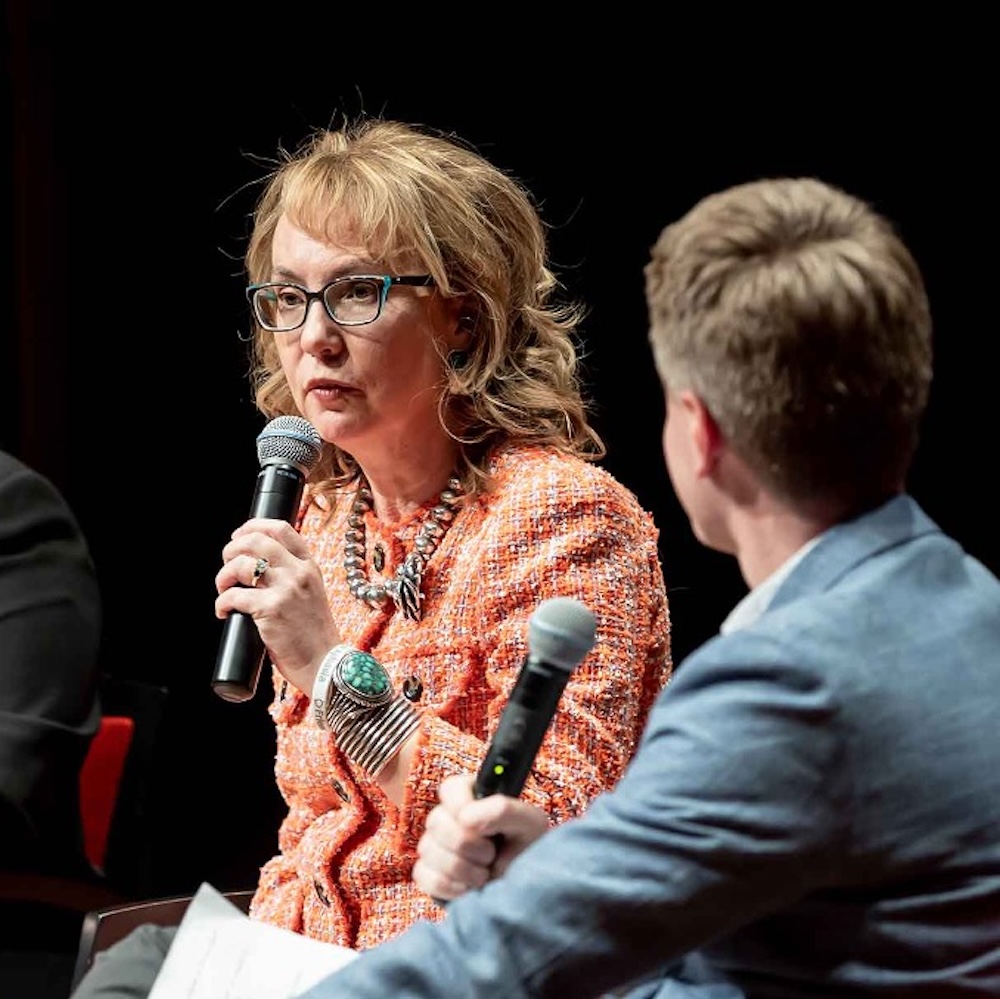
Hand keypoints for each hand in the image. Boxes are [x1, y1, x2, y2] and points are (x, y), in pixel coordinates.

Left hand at [214, 517, 340, 694]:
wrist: (325, 664)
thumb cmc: (313, 634)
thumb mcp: (311, 594)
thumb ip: (292, 578)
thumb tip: (256, 568)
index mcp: (309, 566)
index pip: (281, 528)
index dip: (253, 526)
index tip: (238, 536)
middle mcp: (299, 572)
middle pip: (256, 541)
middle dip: (231, 549)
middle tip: (226, 566)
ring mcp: (286, 590)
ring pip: (242, 564)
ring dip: (223, 576)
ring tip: (223, 590)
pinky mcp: (271, 610)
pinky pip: (234, 596)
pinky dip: (221, 603)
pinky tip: (224, 612)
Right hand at [413, 774, 549, 900]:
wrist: (522, 889)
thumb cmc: (526, 850)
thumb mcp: (528, 824)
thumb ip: (501, 810)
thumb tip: (465, 818)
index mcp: (471, 795)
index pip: (450, 789)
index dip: (463, 807)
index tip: (484, 827)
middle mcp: (447, 817)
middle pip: (437, 822)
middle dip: (470, 845)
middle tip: (491, 854)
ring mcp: (434, 845)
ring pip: (429, 850)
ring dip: (465, 870)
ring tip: (485, 873)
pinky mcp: (427, 873)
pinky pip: (425, 876)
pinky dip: (451, 887)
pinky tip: (469, 888)